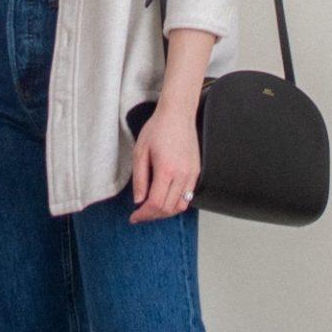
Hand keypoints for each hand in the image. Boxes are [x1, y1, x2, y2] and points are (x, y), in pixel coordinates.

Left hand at [129, 102, 200, 222]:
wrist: (178, 114)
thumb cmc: (158, 128)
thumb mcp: (140, 152)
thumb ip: (139, 179)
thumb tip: (138, 200)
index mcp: (166, 169)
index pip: (156, 203)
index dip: (144, 214)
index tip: (134, 217)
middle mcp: (183, 174)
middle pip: (168, 208)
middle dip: (152, 215)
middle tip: (140, 214)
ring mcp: (192, 174)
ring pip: (181, 206)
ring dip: (165, 212)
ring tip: (152, 209)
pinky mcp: (197, 171)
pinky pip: (188, 196)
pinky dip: (176, 203)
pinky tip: (165, 198)